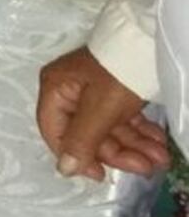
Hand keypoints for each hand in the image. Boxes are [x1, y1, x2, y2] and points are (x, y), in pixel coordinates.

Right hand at [37, 47, 169, 180]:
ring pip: (108, 128)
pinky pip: (120, 119)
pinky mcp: (112, 91)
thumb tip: (64, 169)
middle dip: (119, 152)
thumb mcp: (99, 109)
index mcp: (55, 90)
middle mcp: (68, 92)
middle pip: (87, 134)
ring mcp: (91, 92)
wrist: (147, 41)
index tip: (102, 175)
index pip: (56, 132)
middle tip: (147, 166)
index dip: (77, 156)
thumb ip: (81, 140)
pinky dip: (138, 132)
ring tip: (160, 157)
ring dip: (134, 146)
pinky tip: (157, 142)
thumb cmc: (116, 74)